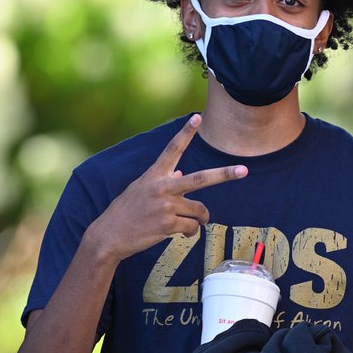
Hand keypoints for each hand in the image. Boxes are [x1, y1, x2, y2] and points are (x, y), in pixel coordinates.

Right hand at [89, 114, 246, 261]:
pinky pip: (191, 227)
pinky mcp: (168, 224)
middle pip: (201, 179)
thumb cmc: (126, 212)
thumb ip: (162, 181)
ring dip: (199, 220)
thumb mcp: (141, 190)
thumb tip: (181, 174)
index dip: (185, 132)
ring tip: (189, 224)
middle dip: (224, 174)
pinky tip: (179, 233)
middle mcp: (162, 187)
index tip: (197, 116)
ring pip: (199, 211)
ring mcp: (166, 205)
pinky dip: (190, 232)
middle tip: (244, 170)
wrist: (109, 236)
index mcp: (154, 174)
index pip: (173, 149)